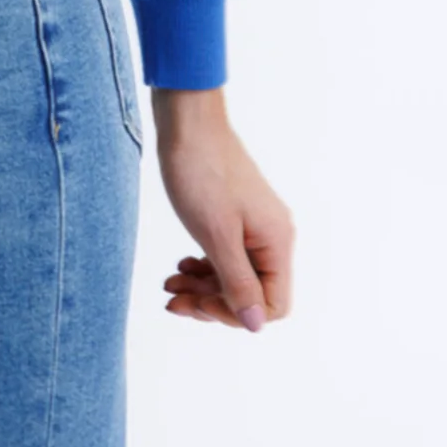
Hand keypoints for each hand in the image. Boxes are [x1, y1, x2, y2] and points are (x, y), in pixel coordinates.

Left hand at [151, 89, 293, 332]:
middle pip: (251, 292)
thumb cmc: (201, 172)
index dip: (236, 314)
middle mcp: (272, 235)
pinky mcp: (235, 214)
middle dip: (212, 301)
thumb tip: (255, 325)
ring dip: (203, 286)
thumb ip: (238, 282)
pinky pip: (226, 253)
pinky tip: (181, 265)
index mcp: (277, 241)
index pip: (273, 304)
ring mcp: (254, 223)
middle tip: (173, 300)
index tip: (200, 304)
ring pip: (235, 274)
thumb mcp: (216, 235)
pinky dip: (203, 265)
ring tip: (169, 284)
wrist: (187, 120)